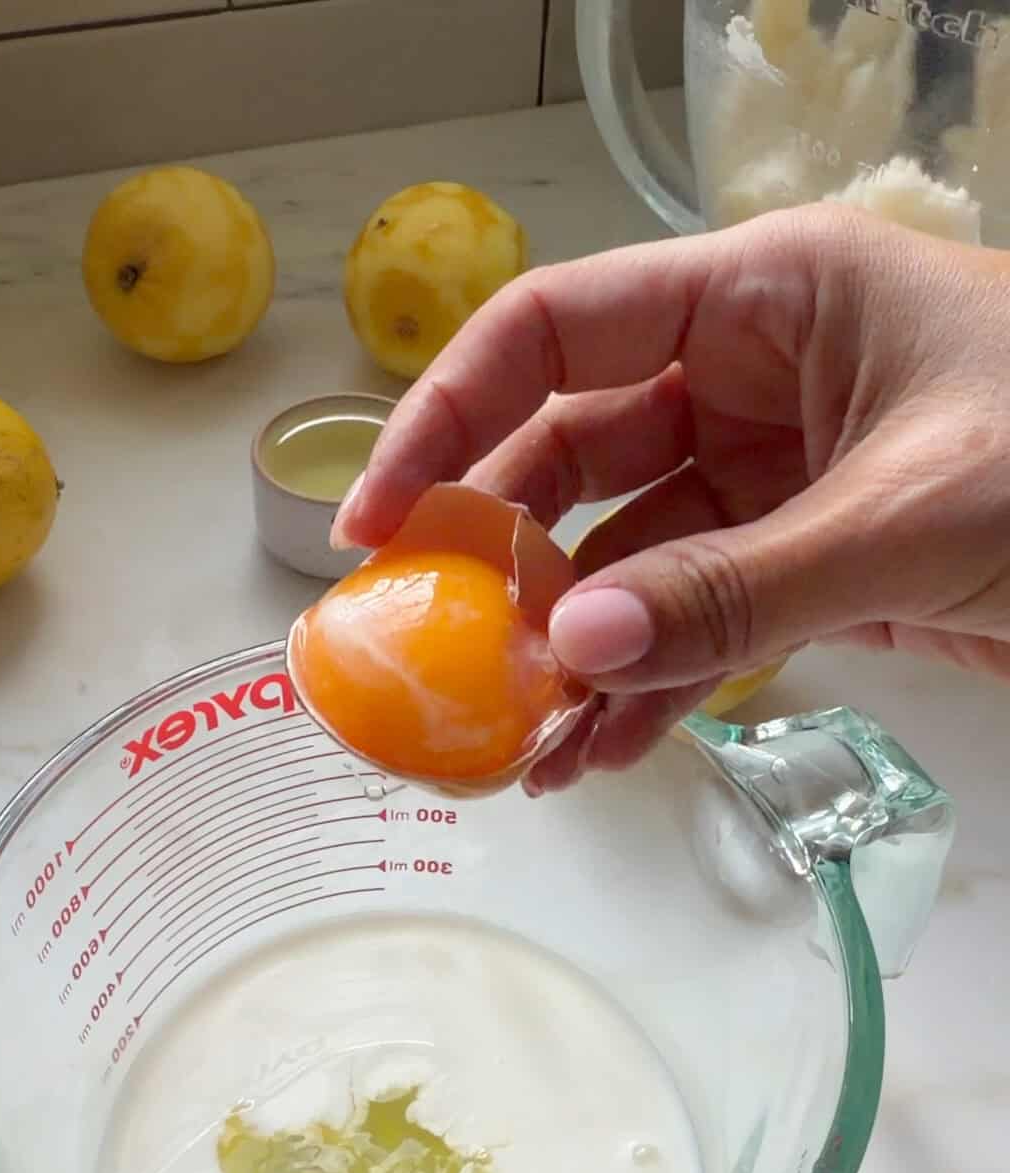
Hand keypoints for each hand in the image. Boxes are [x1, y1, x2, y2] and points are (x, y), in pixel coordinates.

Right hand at [334, 208, 1009, 787]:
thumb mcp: (909, 514)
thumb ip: (737, 587)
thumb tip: (571, 654)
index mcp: (764, 300)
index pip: (556, 333)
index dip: (449, 419)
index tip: (378, 524)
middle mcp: (750, 378)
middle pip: (571, 457)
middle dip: (504, 564)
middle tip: (439, 663)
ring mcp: (773, 477)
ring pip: (628, 561)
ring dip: (572, 655)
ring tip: (516, 750)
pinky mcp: (804, 565)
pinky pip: (694, 623)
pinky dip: (646, 690)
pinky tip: (597, 758)